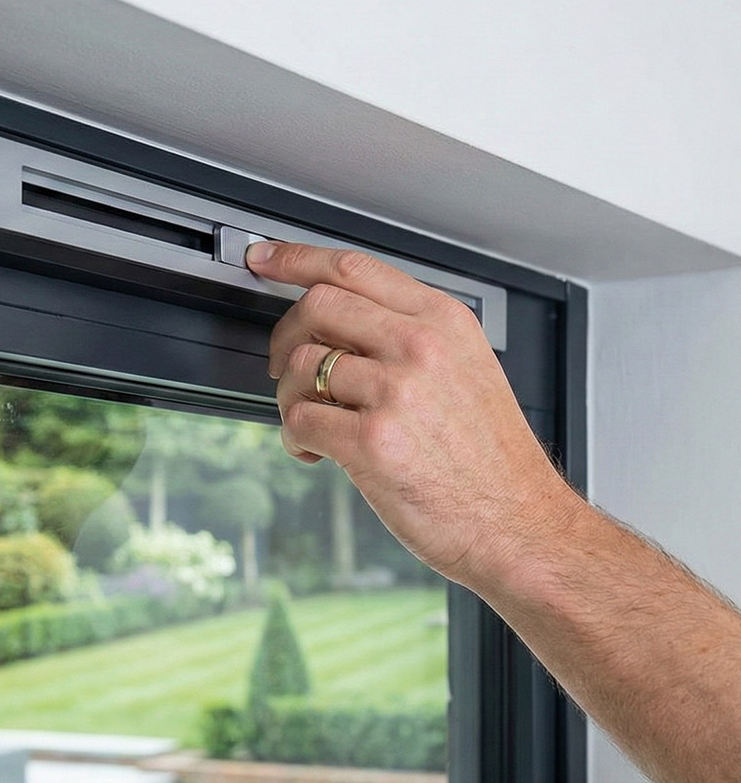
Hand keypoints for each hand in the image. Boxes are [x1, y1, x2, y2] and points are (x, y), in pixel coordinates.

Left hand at [247, 241, 579, 589]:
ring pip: (300, 366)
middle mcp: (421, 347)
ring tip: (314, 423)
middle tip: (286, 368)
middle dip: (286, 336)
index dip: (295, 259)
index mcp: (443, 322)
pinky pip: (299, 419)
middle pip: (317, 306)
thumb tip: (336, 322)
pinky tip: (316, 453)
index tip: (264, 259)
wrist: (518, 523)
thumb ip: (410, 337)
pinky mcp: (372, 441)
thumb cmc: (490, 458)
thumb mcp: (467, 370)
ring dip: (289, 398)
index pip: (354, 267)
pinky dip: (294, 438)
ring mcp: (396, 392)